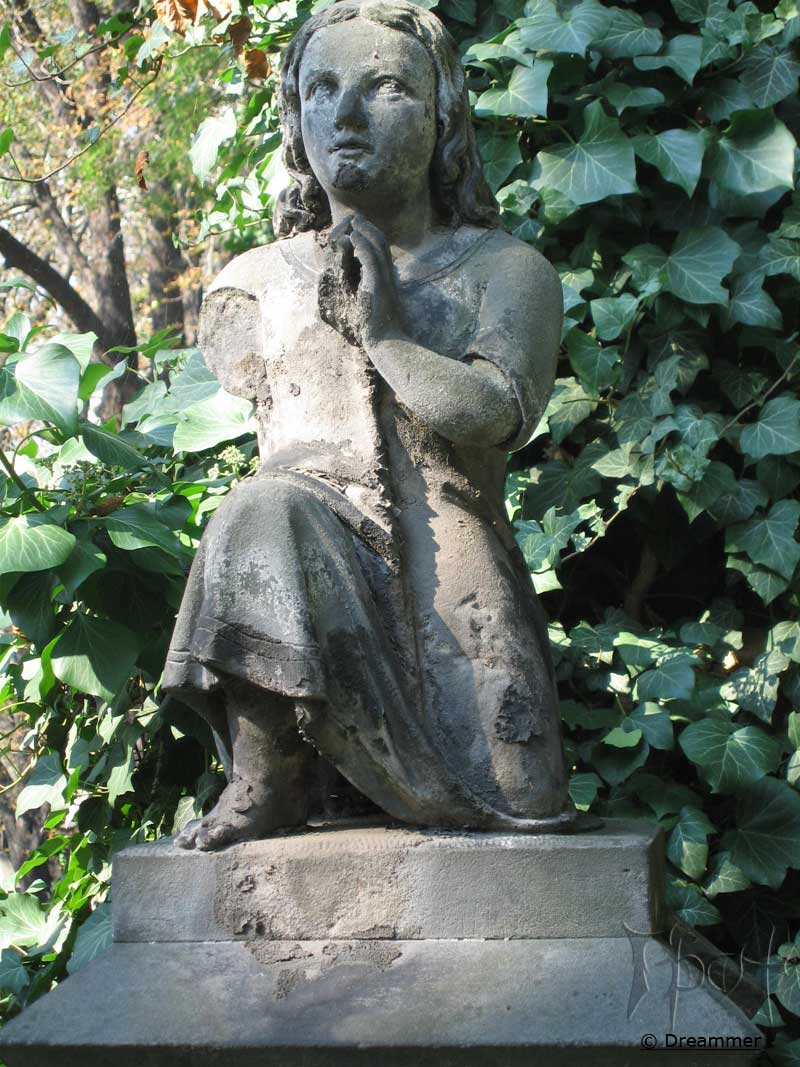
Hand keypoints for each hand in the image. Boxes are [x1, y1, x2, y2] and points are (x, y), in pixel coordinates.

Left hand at [318, 215, 402, 347]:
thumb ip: (370, 291)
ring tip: (353, 221)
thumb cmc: (380, 329)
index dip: (371, 236)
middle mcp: (389, 275)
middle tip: (355, 217)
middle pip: (380, 242)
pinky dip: (362, 245)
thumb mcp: (374, 305)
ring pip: (377, 246)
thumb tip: (361, 285)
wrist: (388, 342)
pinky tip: (352, 237)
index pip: (381, 251)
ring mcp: (385, 278)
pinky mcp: (377, 284)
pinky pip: (370, 258)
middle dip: (368, 228)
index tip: (359, 228)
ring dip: (364, 231)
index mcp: (388, 279)